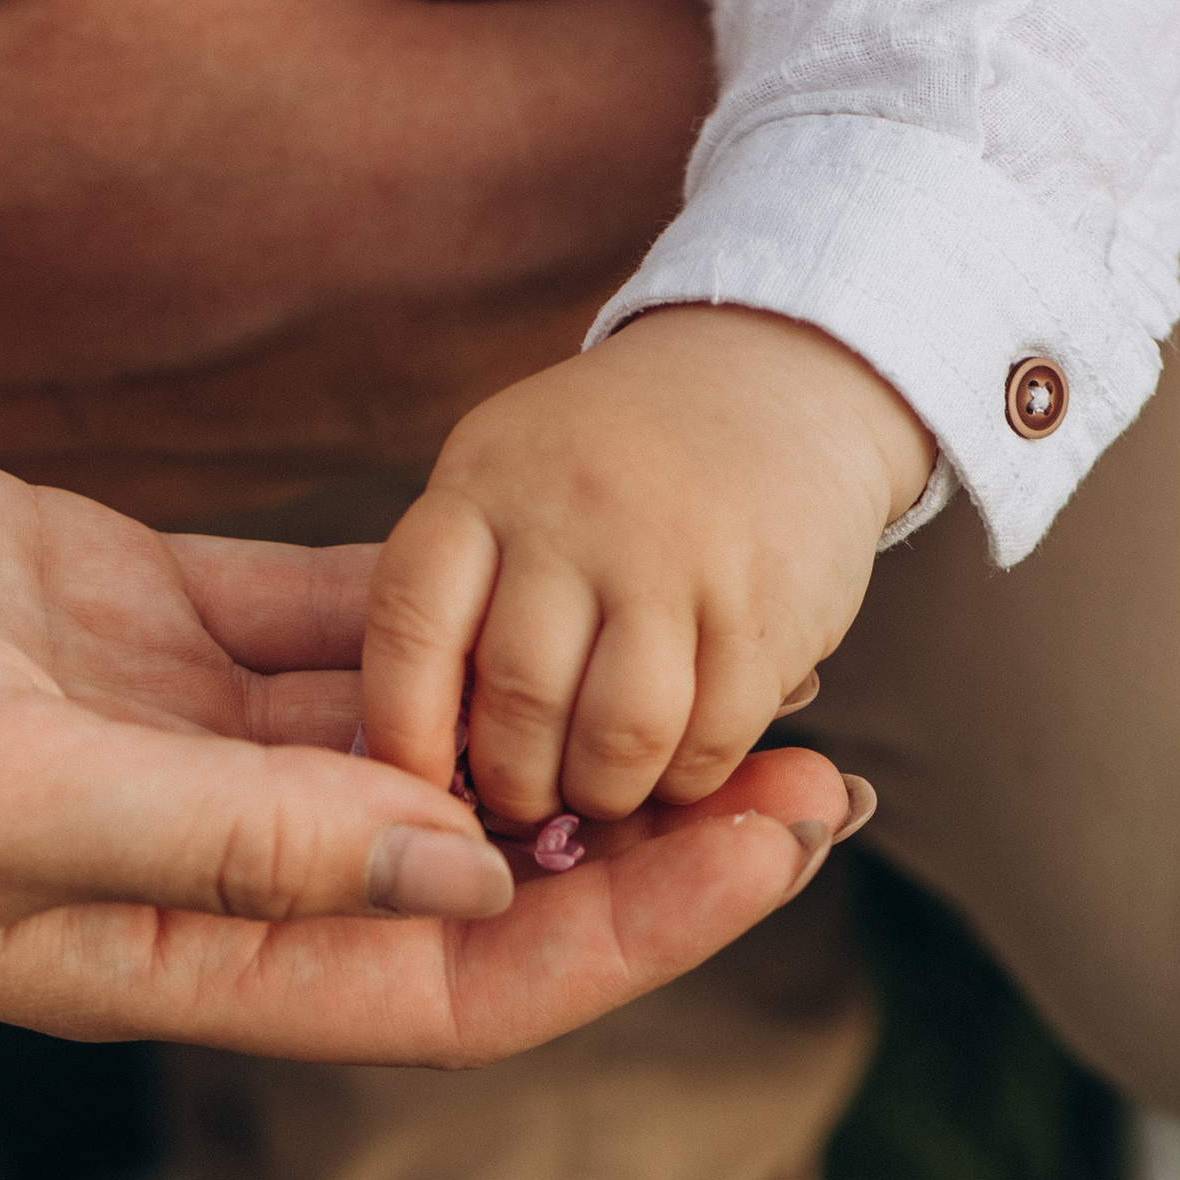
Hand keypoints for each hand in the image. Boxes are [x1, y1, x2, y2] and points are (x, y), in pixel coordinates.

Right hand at [0, 391, 853, 1062]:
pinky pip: (311, 615)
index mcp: (161, 957)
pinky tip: (554, 558)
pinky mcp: (108, 605)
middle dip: (651, 823)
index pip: (461, 974)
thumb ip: (233, 830)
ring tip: (730, 650)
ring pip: (413, 737)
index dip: (642, 926)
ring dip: (563, 713)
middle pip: (474, 865)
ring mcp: (153, 730)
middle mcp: (185, 860)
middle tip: (827, 746)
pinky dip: (430, 600)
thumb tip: (473, 854)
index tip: (792, 841)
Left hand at [362, 310, 935, 829]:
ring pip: (616, 740)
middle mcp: (575, 514)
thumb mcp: (511, 483)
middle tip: (528, 801)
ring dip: (604, 793)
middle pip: (519, 700)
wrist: (775, 378)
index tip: (418, 788)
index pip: (411, 624)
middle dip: (517, 784)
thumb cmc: (612, 466)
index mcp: (485, 484)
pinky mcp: (762, 610)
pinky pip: (708, 741)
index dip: (404, 727)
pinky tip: (676, 760)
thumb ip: (464, 595)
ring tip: (601, 788)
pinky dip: (685, 779)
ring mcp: (675, 559)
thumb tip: (415, 762)